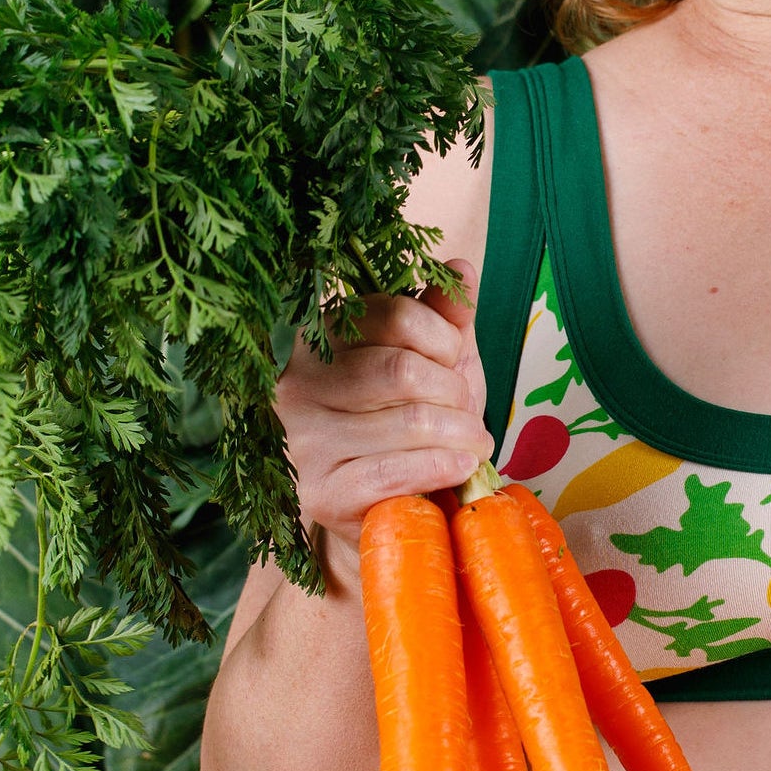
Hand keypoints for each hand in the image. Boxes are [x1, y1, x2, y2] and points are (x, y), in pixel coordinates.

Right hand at [275, 257, 494, 551]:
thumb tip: (461, 268)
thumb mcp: (434, 360)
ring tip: (472, 442)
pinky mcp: (320, 492)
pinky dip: (442, 467)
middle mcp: (298, 383)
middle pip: (403, 370)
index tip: (454, 362)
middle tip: (469, 412)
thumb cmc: (412, 420)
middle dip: (455, 392)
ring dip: (461, 434)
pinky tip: (461, 465)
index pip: (395, 315)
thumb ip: (444, 316)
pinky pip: (394, 473)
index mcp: (320, 337)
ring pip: (408, 422)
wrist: (391, 503)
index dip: (443, 339)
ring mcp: (303, 440)